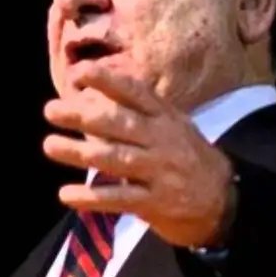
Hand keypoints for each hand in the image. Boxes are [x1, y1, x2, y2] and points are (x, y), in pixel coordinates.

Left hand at [42, 59, 234, 248]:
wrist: (225, 201)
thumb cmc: (187, 157)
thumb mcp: (173, 126)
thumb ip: (140, 110)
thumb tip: (95, 92)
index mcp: (165, 117)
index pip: (135, 93)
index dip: (107, 80)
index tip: (79, 73)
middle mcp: (163, 140)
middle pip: (120, 124)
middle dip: (83, 116)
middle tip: (51, 110)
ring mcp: (160, 172)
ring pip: (116, 159)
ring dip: (79, 152)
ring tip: (50, 146)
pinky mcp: (156, 203)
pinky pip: (119, 199)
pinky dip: (92, 198)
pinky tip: (66, 195)